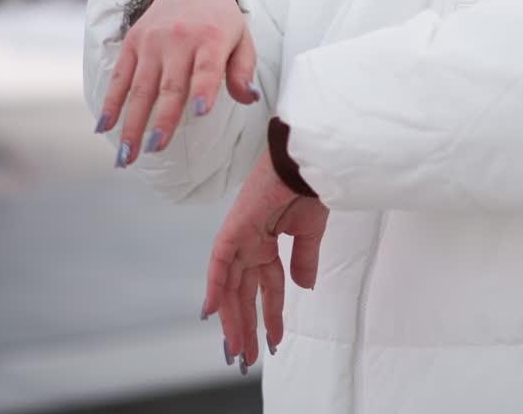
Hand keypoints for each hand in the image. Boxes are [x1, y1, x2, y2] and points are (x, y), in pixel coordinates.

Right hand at [97, 0, 256, 166]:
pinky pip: (119, 77)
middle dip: (161, 120)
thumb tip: (249, 98)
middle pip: (170, 86)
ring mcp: (152, 41)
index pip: (207, 68)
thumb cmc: (221, 22)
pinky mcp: (132, 43)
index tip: (201, 114)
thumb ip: (243, 70)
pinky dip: (110, 102)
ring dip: (132, 122)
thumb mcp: (242, 39)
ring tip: (127, 155)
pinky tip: (104, 127)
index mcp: (211, 39)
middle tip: (154, 149)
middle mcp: (179, 39)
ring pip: (140, 88)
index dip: (204, 90)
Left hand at [203, 152, 327, 369]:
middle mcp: (249, 244)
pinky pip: (220, 264)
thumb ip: (304, 261)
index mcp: (266, 243)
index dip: (269, 314)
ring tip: (235, 350)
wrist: (306, 164)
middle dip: (246, 326)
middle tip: (246, 358)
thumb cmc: (308, 188)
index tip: (273, 341)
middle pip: (244, 294)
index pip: (265, 287)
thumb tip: (304, 288)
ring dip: (233, 319)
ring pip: (231, 287)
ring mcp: (239, 238)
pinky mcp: (233, 230)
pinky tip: (212, 313)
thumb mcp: (310, 233)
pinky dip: (215, 288)